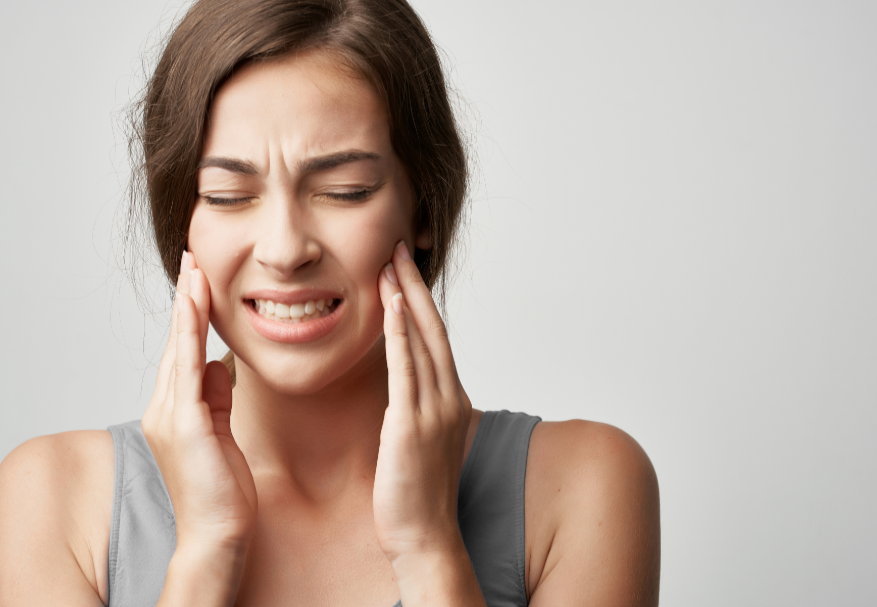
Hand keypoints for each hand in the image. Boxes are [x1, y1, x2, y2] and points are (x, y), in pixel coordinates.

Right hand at [142, 251, 257, 563]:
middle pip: (176, 342)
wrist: (218, 531)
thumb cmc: (223, 487)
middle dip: (186, 299)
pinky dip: (191, 335)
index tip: (198, 280)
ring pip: (178, 348)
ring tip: (195, 270)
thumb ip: (217, 396)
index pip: (183, 351)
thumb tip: (218, 363)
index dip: (190, 315)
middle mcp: (165, 407)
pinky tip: (197, 308)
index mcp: (176, 409)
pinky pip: (187, 369)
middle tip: (193, 259)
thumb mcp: (222, 430)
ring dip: (188, 307)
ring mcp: (170, 415)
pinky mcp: (184, 425)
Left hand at [373, 241, 472, 563]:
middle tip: (398, 247)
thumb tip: (401, 386)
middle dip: (415, 285)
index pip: (435, 337)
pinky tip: (393, 304)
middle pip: (433, 327)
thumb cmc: (418, 494)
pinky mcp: (412, 424)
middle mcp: (448, 397)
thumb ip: (415, 407)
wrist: (424, 537)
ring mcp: (434, 410)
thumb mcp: (421, 440)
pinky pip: (407, 369)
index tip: (403, 269)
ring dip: (406, 296)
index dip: (420, 300)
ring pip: (422, 339)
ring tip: (390, 262)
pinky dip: (402, 333)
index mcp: (450, 399)